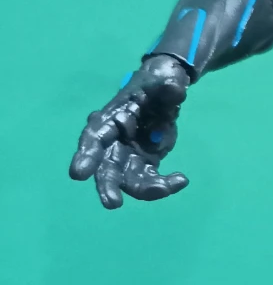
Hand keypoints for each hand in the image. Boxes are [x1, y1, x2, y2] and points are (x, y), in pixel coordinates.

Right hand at [70, 55, 190, 208]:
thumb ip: (167, 88)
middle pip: (106, 169)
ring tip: (165, 188)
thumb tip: (175, 89)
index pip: (94, 139)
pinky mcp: (145, 165)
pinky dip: (165, 184)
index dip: (86, 156)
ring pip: (129, 181)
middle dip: (107, 186)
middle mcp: (114, 143)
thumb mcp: (162, 80)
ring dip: (145, 190)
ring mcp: (128, 157)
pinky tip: (182, 179)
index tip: (78, 174)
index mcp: (109, 120)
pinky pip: (151, 180)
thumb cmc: (155, 84)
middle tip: (112, 203)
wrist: (166, 93)